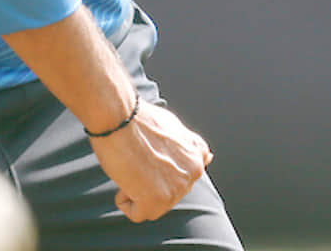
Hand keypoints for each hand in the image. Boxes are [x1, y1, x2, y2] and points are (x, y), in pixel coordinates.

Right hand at [88, 101, 213, 222]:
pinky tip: (126, 176)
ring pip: (151, 207)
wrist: (121, 116)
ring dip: (136, 191)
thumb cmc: (140, 120)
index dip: (158, 172)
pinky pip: (137, 214)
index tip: (149, 158)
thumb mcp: (177, 129)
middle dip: (148, 184)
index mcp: (196, 160)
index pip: (177, 182)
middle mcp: (191, 175)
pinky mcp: (156, 200)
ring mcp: (175, 189)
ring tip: (133, 166)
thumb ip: (193, 147)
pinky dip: (125, 200)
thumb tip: (209, 157)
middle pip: (165, 196)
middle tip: (138, 160)